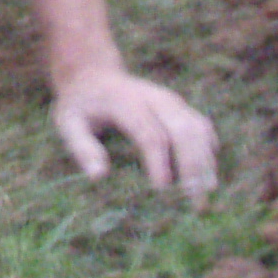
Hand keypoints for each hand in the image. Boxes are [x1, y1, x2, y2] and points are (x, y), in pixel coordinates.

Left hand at [52, 67, 218, 203]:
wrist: (94, 75)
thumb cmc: (80, 105)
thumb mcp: (68, 122)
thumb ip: (82, 147)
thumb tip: (99, 176)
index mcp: (125, 101)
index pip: (149, 133)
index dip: (158, 162)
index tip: (162, 191)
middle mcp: (154, 98)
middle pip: (183, 129)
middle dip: (192, 166)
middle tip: (196, 202)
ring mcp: (171, 101)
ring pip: (198, 127)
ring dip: (206, 161)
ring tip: (207, 195)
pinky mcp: (181, 107)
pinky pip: (202, 127)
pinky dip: (209, 152)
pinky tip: (208, 177)